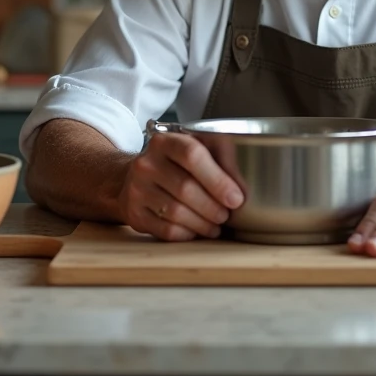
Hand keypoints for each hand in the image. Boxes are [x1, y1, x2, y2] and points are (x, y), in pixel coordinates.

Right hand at [118, 131, 244, 241]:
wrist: (132, 178)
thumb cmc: (173, 164)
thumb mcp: (193, 148)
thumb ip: (219, 156)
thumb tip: (243, 182)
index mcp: (164, 142)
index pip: (192, 156)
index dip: (217, 180)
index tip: (236, 198)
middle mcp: (146, 164)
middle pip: (185, 188)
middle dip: (213, 206)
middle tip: (227, 214)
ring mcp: (137, 189)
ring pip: (176, 212)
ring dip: (203, 224)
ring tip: (216, 225)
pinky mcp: (134, 214)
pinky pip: (166, 230)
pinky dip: (188, 233)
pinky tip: (197, 230)